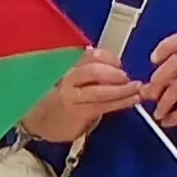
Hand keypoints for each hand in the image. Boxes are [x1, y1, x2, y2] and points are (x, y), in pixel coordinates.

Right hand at [20, 56, 139, 142]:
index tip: (119, 64)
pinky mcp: (77, 112)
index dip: (109, 58)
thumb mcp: (73, 81)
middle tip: (127, 78)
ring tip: (136, 90)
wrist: (41, 122)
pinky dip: (121, 102)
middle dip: (114, 73)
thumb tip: (118, 69)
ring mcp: (72, 96)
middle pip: (93, 70)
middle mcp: (69, 79)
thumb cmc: (62, 100)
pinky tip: (131, 100)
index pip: (91, 55)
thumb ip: (92, 73)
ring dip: (122, 90)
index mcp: (70, 67)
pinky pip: (102, 106)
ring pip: (99, 90)